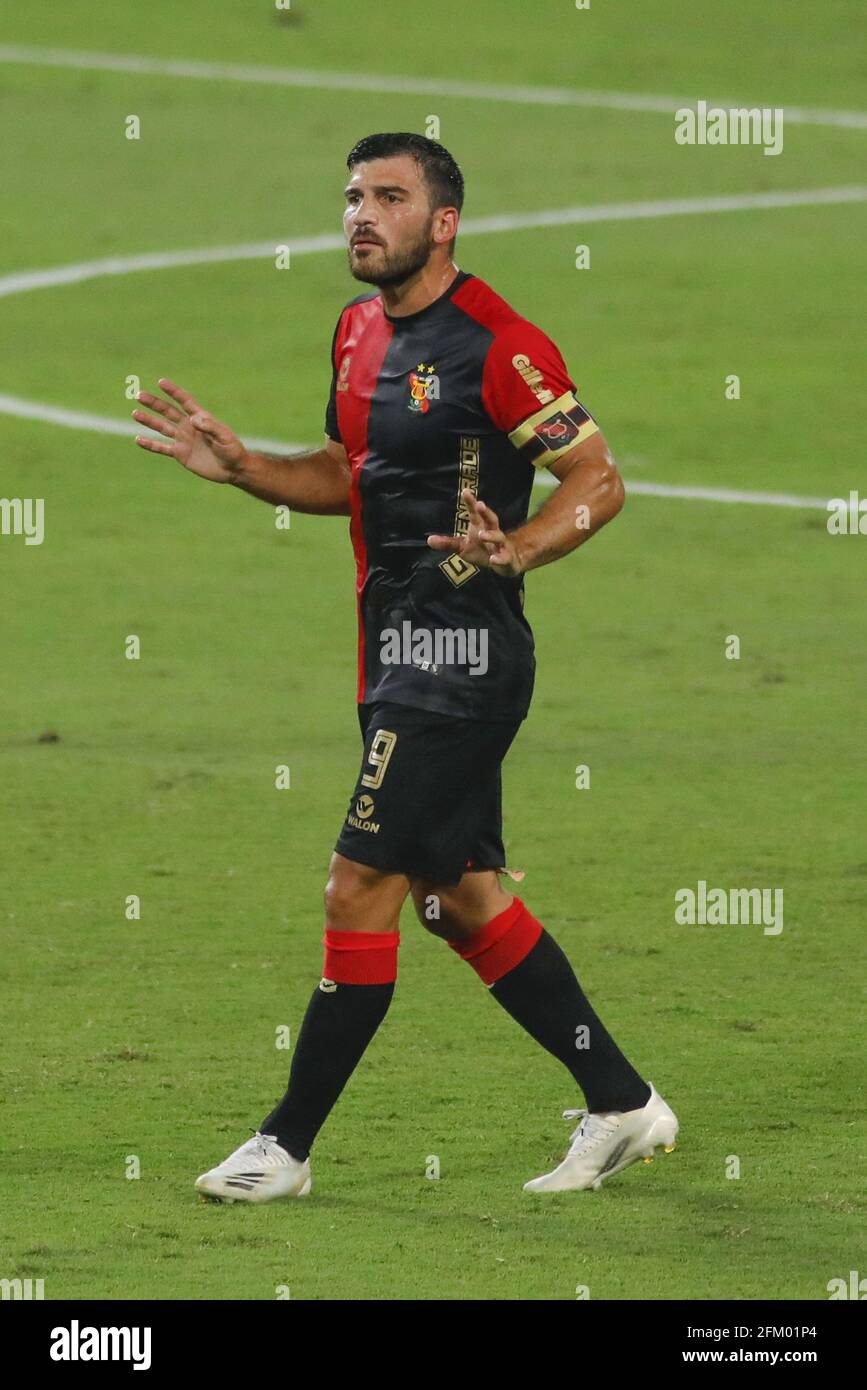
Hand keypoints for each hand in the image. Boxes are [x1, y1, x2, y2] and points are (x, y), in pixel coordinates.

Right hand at [132, 378, 247, 482]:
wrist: (232, 469)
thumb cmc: (232, 450)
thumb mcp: (224, 437)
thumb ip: (210, 427)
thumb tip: (193, 419)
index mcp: (200, 418)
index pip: (184, 401)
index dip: (173, 391)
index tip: (161, 382)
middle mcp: (188, 426)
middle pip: (168, 411)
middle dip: (154, 403)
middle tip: (139, 395)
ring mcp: (183, 439)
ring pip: (162, 427)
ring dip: (148, 421)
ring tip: (135, 413)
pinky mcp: (180, 454)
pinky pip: (162, 448)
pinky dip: (150, 444)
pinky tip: (138, 439)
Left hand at [426, 488, 522, 576]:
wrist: (506, 563)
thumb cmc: (482, 550)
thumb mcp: (463, 547)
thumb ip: (447, 543)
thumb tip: (429, 540)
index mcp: (481, 526)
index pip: (475, 513)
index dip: (471, 502)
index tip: (465, 491)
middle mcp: (492, 532)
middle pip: (491, 519)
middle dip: (486, 512)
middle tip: (480, 504)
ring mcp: (501, 545)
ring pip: (499, 537)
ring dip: (491, 535)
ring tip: (482, 535)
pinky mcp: (507, 558)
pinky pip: (504, 558)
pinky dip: (500, 559)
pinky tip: (493, 559)